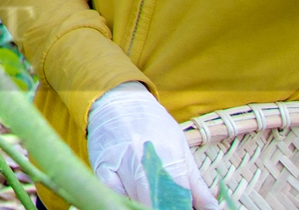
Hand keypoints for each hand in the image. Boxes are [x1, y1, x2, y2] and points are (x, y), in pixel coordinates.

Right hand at [86, 83, 220, 208]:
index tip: (183, 208)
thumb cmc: (154, 125)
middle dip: (164, 207)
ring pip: (134, 200)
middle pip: (156, 201)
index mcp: (169, 154)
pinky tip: (132, 200)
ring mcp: (120, 162)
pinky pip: (113, 194)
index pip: (180, 197)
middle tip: (168, 206)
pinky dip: (123, 201)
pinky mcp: (102, 166)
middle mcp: (143, 159)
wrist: (117, 99)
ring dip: (145, 205)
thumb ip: (197, 185)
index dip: (182, 208)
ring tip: (152, 203)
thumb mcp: (181, 148)